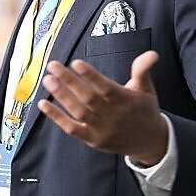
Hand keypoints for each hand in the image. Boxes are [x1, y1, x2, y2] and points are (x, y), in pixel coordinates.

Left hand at [38, 50, 167, 166]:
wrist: (150, 142)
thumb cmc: (144, 110)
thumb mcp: (146, 89)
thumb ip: (142, 70)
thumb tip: (152, 53)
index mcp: (126, 101)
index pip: (106, 87)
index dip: (91, 76)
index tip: (76, 63)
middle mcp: (113, 116)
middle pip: (88, 98)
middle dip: (69, 81)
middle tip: (52, 65)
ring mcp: (102, 130)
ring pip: (78, 112)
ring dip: (61, 96)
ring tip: (47, 80)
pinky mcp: (93, 140)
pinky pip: (72, 129)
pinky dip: (57, 117)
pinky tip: (43, 104)